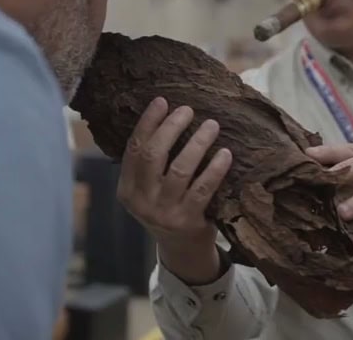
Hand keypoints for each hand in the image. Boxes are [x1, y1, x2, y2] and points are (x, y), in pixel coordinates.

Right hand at [117, 97, 232, 283]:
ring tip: (211, 125)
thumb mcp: (147, 191)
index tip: (162, 101)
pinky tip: (225, 153)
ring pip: (181, 169)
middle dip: (171, 127)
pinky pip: (204, 188)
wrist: (182, 252)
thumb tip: (164, 117)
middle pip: (154, 155)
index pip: (134, 149)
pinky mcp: (188, 221)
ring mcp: (165, 212)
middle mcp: (142, 201)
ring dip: (197, 142)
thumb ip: (148, 165)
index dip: (148, 122)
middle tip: (187, 110)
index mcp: (127, 189)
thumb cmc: (167, 209)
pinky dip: (215, 168)